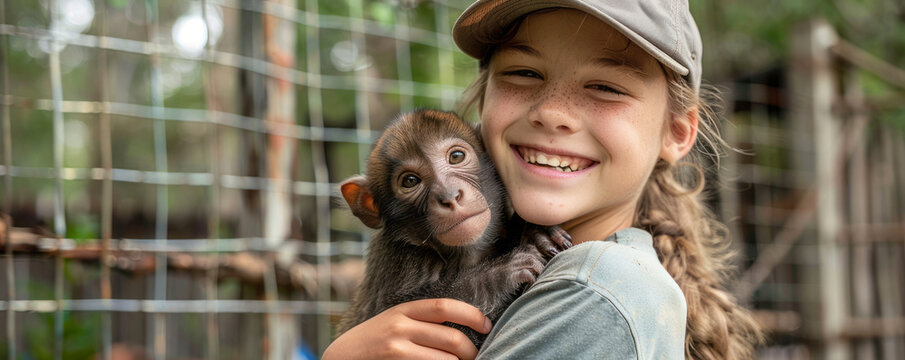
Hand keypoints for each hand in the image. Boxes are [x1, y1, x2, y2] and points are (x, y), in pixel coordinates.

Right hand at [322, 298, 490, 359]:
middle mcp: (400, 327)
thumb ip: (421, 321)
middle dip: (471, 350)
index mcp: (403, 311)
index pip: (444, 307)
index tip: (486, 325)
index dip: (471, 315)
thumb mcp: (394, 322)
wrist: (339, 359)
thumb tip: (461, 328)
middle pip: (451, 338)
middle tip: (476, 356)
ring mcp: (396, 349)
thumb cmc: (373, 343)